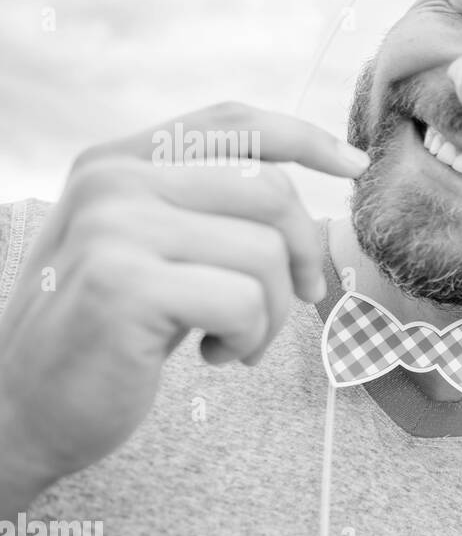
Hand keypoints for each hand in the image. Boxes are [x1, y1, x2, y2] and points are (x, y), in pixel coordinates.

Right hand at [0, 103, 367, 511]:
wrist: (21, 412)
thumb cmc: (107, 335)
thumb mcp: (155, 253)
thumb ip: (209, 214)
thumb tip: (311, 209)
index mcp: (119, 160)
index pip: (234, 123)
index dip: (306, 138)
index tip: (355, 166)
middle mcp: (112, 180)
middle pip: (270, 190)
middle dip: (302, 254)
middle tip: (295, 299)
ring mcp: (113, 227)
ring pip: (266, 251)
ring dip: (272, 313)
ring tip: (236, 340)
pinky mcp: (124, 284)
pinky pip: (244, 302)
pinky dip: (248, 340)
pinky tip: (213, 356)